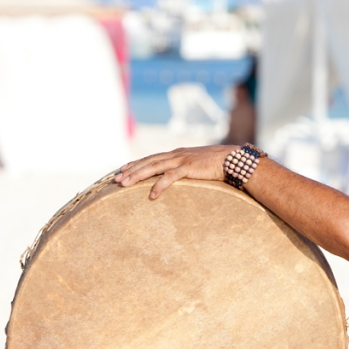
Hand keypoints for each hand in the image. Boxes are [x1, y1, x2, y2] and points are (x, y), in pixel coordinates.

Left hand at [114, 144, 237, 198]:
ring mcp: (181, 160)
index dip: (135, 163)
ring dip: (137, 176)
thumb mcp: (198, 165)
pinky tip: (151, 195)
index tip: (122, 170)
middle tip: (115, 180)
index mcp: (177, 154)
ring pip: (153, 167)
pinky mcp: (188, 168)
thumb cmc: (218, 164)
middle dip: (130, 170)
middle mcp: (176, 155)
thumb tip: (181, 176)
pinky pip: (169, 177)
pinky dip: (159, 186)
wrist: (232, 159)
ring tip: (124, 185)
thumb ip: (187, 168)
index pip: (151, 157)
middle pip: (147, 161)